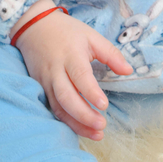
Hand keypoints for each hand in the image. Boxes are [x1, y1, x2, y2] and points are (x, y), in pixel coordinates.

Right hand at [15, 8, 132, 139]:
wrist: (34, 27)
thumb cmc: (67, 32)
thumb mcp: (91, 36)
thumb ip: (111, 54)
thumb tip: (128, 71)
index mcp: (71, 55)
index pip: (80, 76)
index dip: (91, 92)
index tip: (104, 106)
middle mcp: (55, 70)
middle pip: (66, 97)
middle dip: (84, 115)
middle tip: (102, 125)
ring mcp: (45, 81)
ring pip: (58, 107)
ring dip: (76, 124)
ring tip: (96, 134)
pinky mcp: (40, 88)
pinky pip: (52, 109)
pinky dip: (66, 122)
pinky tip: (81, 129)